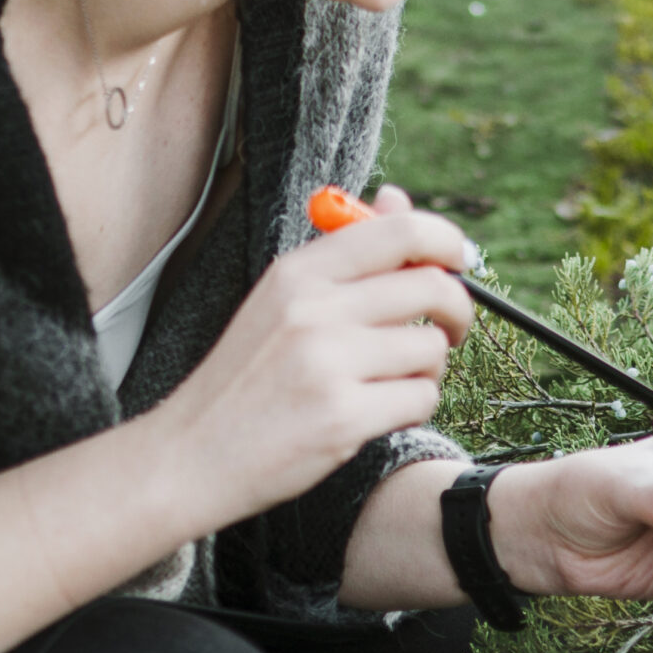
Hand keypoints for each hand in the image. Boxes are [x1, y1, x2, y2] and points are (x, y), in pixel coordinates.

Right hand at [159, 184, 474, 517]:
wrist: (192, 454)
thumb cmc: (244, 378)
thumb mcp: (280, 301)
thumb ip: (343, 252)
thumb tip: (398, 199)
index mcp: (298, 272)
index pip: (401, 230)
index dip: (446, 241)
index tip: (460, 262)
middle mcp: (314, 309)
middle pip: (433, 286)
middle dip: (457, 310)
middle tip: (449, 330)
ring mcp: (328, 363)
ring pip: (432, 348)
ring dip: (428, 370)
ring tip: (393, 382)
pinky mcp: (343, 417)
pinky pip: (421, 398)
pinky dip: (414, 408)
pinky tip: (381, 413)